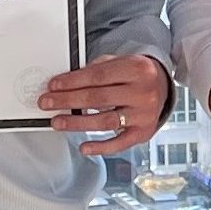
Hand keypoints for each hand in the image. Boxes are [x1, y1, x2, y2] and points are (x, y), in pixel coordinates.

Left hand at [44, 55, 172, 155]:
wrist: (162, 85)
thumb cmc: (136, 74)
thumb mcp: (120, 62)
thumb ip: (97, 70)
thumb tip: (66, 84)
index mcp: (137, 68)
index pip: (98, 75)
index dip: (72, 81)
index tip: (53, 86)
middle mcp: (143, 92)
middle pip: (99, 98)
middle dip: (68, 101)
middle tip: (48, 103)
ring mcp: (144, 114)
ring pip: (106, 121)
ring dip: (78, 123)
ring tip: (58, 122)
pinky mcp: (144, 132)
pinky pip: (120, 143)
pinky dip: (100, 147)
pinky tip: (84, 147)